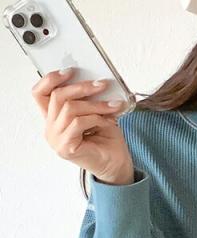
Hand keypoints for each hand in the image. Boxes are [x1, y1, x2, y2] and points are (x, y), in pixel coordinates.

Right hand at [32, 68, 133, 183]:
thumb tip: (94, 81)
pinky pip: (78, 123)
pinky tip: (109, 122)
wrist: (116, 166)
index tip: (70, 71)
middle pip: (57, 97)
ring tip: (113, 106)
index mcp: (54, 119)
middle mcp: (51, 129)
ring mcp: (56, 139)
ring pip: (70, 108)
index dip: (51, 79)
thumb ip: (87, 100)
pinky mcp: (65, 147)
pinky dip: (96, 118)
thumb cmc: (107, 142)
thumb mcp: (96, 114)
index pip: (39, 94)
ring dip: (95, 104)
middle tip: (102, 85)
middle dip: (82, 88)